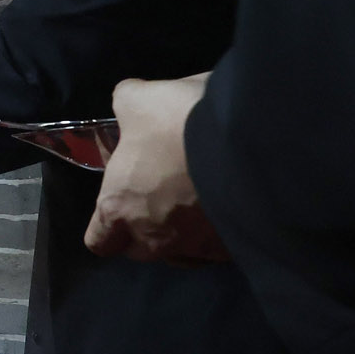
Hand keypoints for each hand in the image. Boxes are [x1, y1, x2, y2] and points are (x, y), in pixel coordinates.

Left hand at [84, 75, 228, 262]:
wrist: (254, 140)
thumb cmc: (180, 123)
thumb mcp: (140, 100)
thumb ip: (125, 106)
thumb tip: (127, 104)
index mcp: (119, 208)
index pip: (100, 240)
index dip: (107, 225)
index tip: (120, 203)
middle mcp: (155, 238)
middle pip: (141, 249)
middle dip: (146, 229)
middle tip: (162, 196)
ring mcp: (198, 248)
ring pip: (183, 253)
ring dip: (184, 234)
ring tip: (199, 203)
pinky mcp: (236, 248)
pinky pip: (221, 249)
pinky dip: (221, 233)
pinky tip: (230, 207)